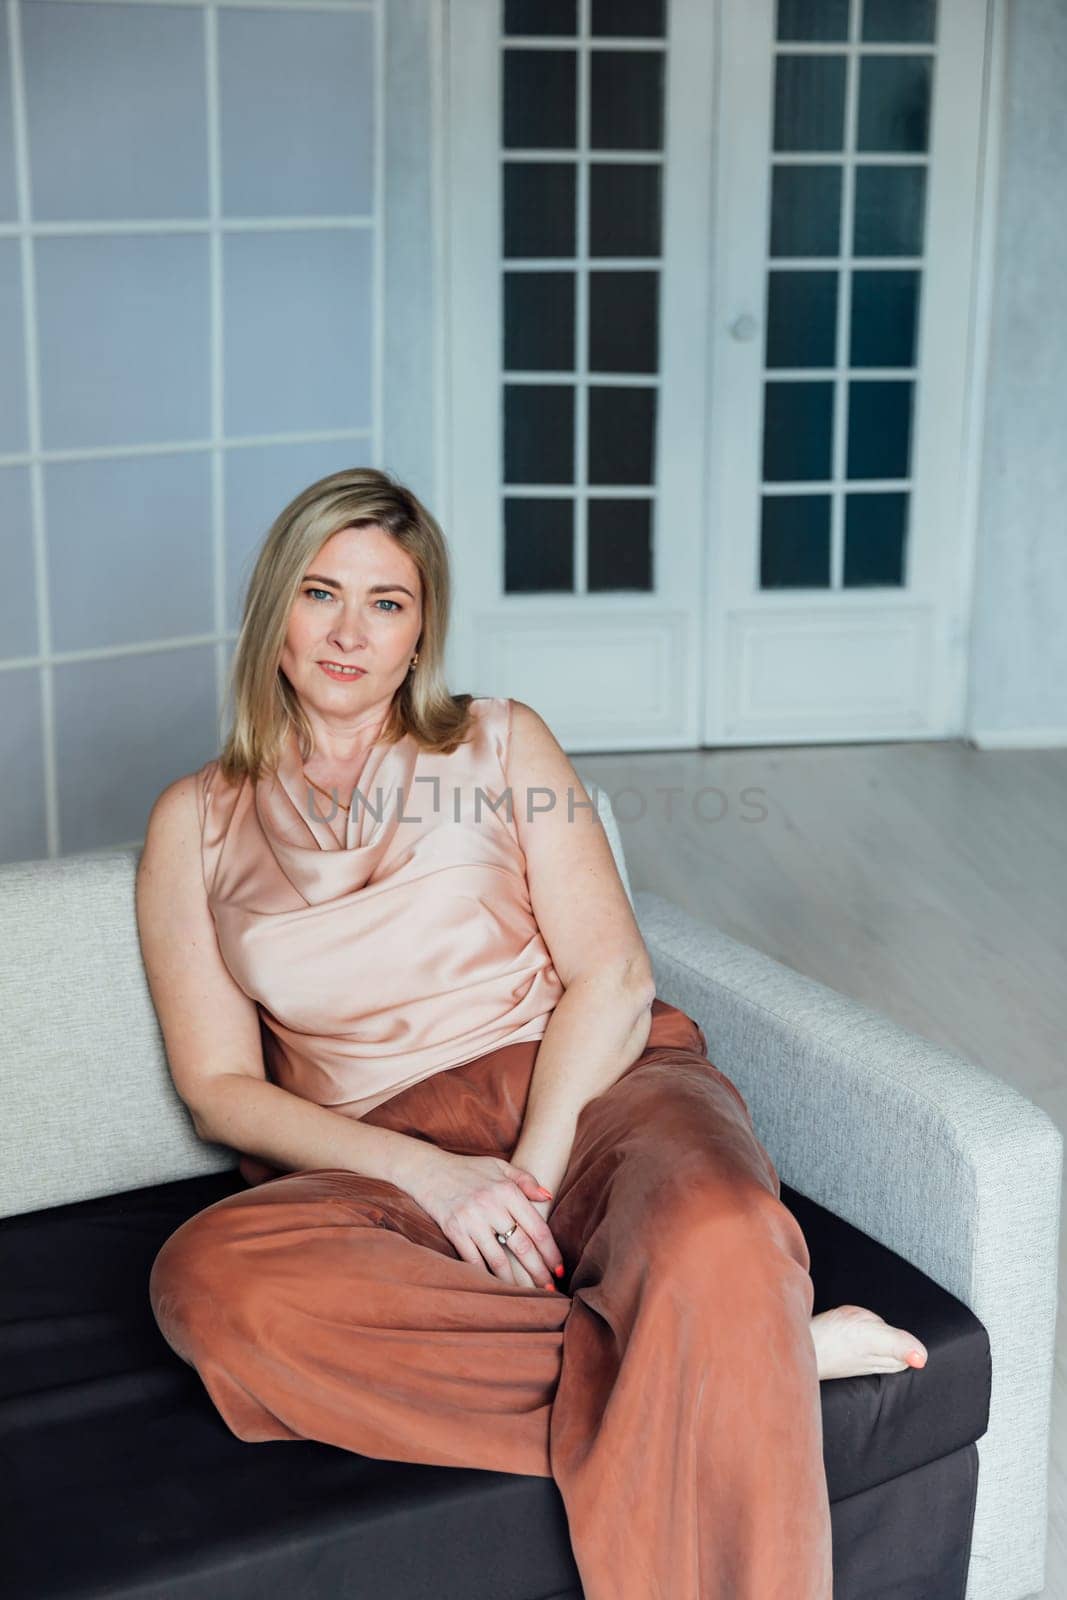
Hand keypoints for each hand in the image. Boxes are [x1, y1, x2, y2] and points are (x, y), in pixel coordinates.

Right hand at [405, 1149, 563, 1289]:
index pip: (537, 1228)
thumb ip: (525, 1180)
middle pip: (522, 1247)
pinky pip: (474, 1261)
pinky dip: (487, 1276)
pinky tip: (498, 1288)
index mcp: (507, 1190)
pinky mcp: (454, 1231)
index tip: (560, 1269)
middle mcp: (491, 1205)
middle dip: (539, 1272)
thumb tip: (548, 1197)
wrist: (428, 1169)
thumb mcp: (499, 1166)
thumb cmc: (468, 1169)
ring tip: (528, 1294)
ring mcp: (471, 1220)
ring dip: (515, 1281)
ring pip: (499, 1260)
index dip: (551, 1252)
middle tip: (550, 1290)